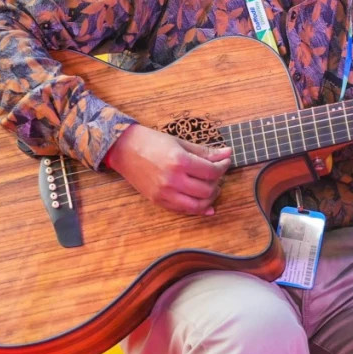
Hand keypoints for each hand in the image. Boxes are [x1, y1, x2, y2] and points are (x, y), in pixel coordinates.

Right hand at [104, 123, 231, 214]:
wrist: (125, 149)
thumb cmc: (152, 142)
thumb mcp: (181, 143)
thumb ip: (205, 152)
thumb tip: (227, 153)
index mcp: (179, 161)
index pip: (211, 171)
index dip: (223, 167)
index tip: (225, 162)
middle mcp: (172, 179)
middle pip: (207, 190)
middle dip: (218, 182)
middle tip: (218, 175)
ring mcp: (164, 193)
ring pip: (198, 205)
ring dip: (210, 199)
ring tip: (212, 189)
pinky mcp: (158, 201)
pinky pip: (183, 210)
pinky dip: (197, 210)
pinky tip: (206, 206)